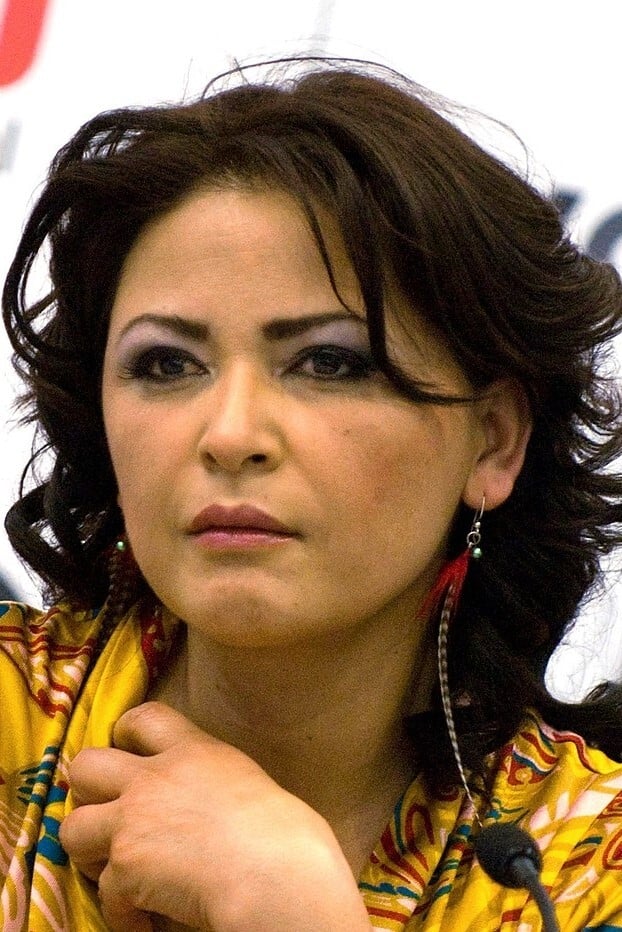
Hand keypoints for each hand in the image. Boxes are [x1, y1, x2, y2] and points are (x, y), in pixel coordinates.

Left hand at [59, 701, 371, 930]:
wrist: (274, 872)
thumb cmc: (285, 832)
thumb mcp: (246, 781)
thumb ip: (212, 780)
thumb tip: (209, 802)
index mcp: (192, 750)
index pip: (143, 718)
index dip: (126, 734)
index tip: (128, 753)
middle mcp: (153, 779)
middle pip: (85, 764)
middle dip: (88, 790)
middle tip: (109, 813)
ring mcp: (131, 822)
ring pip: (71, 828)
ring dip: (90, 852)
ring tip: (116, 870)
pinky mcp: (124, 869)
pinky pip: (104, 894)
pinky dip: (123, 912)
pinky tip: (147, 920)